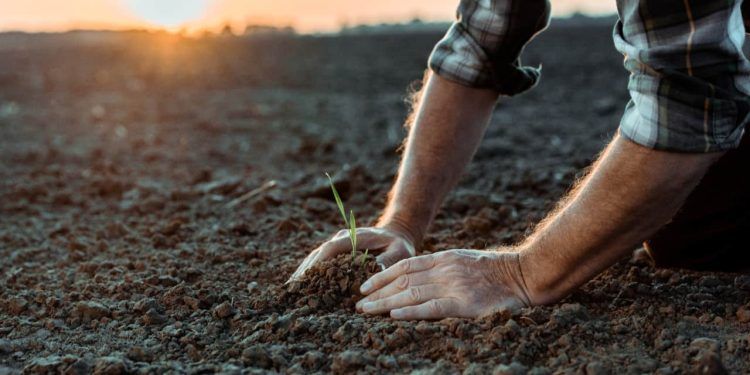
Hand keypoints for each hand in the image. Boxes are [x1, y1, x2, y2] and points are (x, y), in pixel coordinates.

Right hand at [287, 225, 415, 281]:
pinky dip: (309, 271)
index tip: (306, 277)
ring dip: (303, 271)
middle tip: (291, 287)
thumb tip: (373, 274)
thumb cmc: (399, 245)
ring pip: (316, 256)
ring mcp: (338, 242)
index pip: (331, 249)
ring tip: (290, 288)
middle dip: (305, 269)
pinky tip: (300, 284)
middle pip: (319, 253)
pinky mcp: (336, 250)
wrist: (397, 233)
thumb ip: (387, 261)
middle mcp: (342, 238)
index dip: (318, 262)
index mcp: (355, 237)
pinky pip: (320, 260)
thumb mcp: (399, 252)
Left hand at [356, 249, 532, 318]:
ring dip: (385, 303)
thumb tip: (418, 277)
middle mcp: (444, 270)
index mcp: (444, 258)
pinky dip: (411, 311)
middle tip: (359, 303)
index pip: (405, 266)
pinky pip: (432, 308)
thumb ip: (443, 267)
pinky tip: (394, 315)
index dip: (382, 275)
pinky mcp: (464, 304)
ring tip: (366, 311)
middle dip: (378, 292)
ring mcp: (454, 287)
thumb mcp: (465, 260)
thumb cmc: (496, 271)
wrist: (524, 274)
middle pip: (403, 281)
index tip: (366, 286)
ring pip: (411, 294)